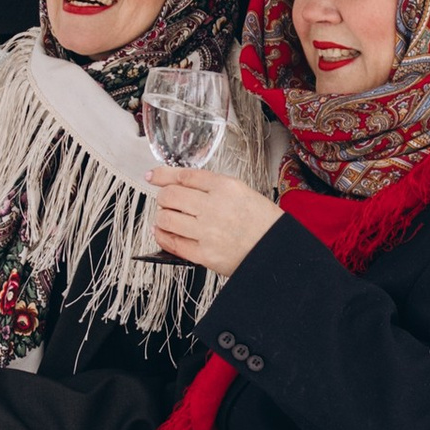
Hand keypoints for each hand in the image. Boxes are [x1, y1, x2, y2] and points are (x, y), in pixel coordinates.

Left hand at [151, 165, 282, 273]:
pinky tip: (163, 232)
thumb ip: (213, 186)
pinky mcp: (204, 254)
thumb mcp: (242, 192)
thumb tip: (182, 183)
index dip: (162, 175)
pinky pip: (172, 243)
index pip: (184, 175)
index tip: (152, 176)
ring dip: (162, 216)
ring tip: (167, 218)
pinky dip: (162, 236)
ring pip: (166, 217)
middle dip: (163, 197)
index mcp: (226, 187)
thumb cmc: (262, 222)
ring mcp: (207, 231)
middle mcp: (214, 207)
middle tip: (166, 201)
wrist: (276, 251)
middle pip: (170, 195)